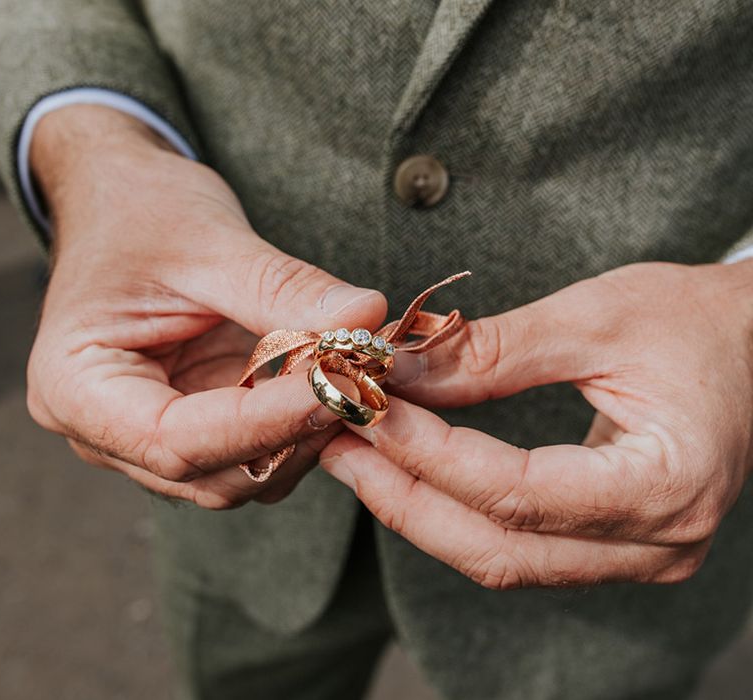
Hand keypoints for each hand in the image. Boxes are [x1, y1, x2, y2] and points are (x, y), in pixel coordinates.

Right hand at [26, 105, 385, 507]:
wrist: (122, 201)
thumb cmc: (141, 211)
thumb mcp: (209, 241)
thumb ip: (285, 289)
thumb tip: (366, 318)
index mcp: (78, 389)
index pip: (176, 440)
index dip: (267, 423)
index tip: (339, 385)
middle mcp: (108, 432)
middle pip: (213, 475)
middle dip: (293, 435)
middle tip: (360, 378)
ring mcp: (153, 435)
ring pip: (243, 475)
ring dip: (304, 437)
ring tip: (351, 375)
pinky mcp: (198, 422)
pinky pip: (256, 450)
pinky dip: (300, 426)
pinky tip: (331, 381)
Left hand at [321, 261, 752, 587]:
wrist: (752, 344)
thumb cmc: (692, 320)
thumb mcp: (593, 319)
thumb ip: (494, 352)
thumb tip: (399, 373)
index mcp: (668, 483)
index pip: (519, 490)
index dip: (428, 454)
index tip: (364, 410)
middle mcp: (658, 542)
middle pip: (498, 545)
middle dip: (404, 497)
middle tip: (337, 444)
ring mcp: (636, 553)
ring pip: (500, 556)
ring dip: (418, 509)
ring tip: (354, 457)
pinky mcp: (611, 543)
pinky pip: (515, 543)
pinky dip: (452, 510)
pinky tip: (406, 472)